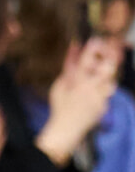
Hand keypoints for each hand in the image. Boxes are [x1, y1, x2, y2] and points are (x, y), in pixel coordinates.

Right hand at [38, 38, 119, 163]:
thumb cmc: (60, 107)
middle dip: (111, 57)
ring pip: (112, 81)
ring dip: (107, 76)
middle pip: (109, 67)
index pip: (88, 58)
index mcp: (78, 82)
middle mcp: (91, 88)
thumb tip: (75, 45)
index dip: (94, 46)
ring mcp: (99, 98)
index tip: (95, 41)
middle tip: (110, 51)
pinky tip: (92, 94)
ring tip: (99, 76)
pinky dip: (102, 90)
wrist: (65, 130)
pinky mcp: (104, 106)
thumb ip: (69, 65)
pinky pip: (107, 94)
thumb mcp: (60, 84)